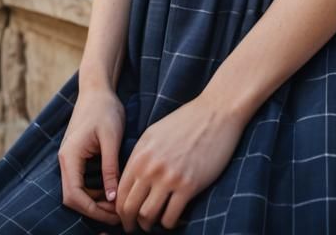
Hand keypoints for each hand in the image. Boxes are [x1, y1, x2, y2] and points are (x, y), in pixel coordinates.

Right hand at [58, 83, 126, 226]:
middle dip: (94, 210)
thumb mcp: (111, 137)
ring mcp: (70, 159)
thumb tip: (112, 198)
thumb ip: (110, 168)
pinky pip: (82, 181)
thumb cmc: (105, 109)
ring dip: (95, 201)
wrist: (97, 88)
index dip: (92, 210)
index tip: (114, 216)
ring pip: (77, 191)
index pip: (74, 195)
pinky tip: (112, 190)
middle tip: (118, 214)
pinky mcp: (77, 157)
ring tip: (118, 204)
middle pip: (73, 197)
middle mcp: (65, 160)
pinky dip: (95, 191)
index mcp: (70, 156)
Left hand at [113, 92, 244, 231]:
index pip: (120, 193)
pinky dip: (169, 223)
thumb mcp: (154, 134)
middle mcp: (151, 168)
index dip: (120, 210)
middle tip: (134, 227)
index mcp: (140, 155)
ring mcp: (169, 178)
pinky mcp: (189, 185)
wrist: (215, 112)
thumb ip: (140, 157)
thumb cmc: (186, 122)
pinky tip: (172, 218)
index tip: (126, 216)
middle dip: (130, 222)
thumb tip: (132, 182)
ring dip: (148, 225)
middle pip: (129, 208)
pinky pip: (170, 217)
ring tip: (153, 225)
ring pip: (148, 216)